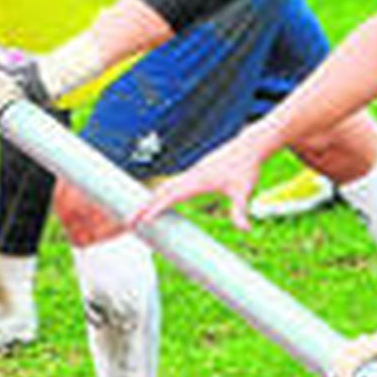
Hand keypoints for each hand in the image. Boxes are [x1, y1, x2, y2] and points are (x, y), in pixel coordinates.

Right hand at [128, 132, 268, 231]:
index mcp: (199, 180)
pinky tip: (155, 202)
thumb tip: (245, 230)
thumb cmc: (246, 168)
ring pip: (164, 187)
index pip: (173, 196)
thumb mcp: (244, 191)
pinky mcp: (194, 172)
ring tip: (135, 215)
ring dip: (149, 200)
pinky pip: (171, 184)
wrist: (249, 146)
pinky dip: (159, 194)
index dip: (157, 208)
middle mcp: (191, 176)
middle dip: (143, 207)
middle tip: (128, 223)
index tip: (143, 221)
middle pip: (161, 192)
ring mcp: (191, 173)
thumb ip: (240, 211)